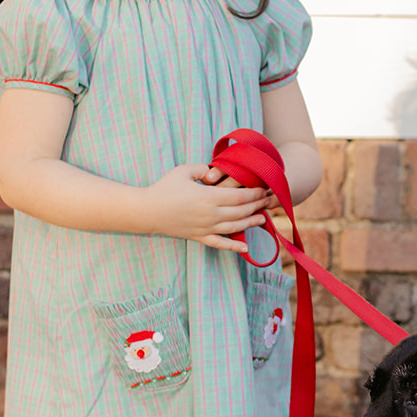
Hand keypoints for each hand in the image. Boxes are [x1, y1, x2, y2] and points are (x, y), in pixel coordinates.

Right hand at [140, 163, 268, 251]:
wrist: (147, 211)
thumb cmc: (164, 188)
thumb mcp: (184, 171)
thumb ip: (203, 169)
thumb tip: (216, 172)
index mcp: (209, 197)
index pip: (240, 197)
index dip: (255, 193)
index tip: (264, 189)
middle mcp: (210, 215)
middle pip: (241, 212)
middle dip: (257, 206)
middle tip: (268, 201)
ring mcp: (205, 228)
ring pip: (235, 227)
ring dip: (251, 223)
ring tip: (263, 219)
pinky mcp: (198, 237)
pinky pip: (220, 244)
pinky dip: (234, 247)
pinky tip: (246, 248)